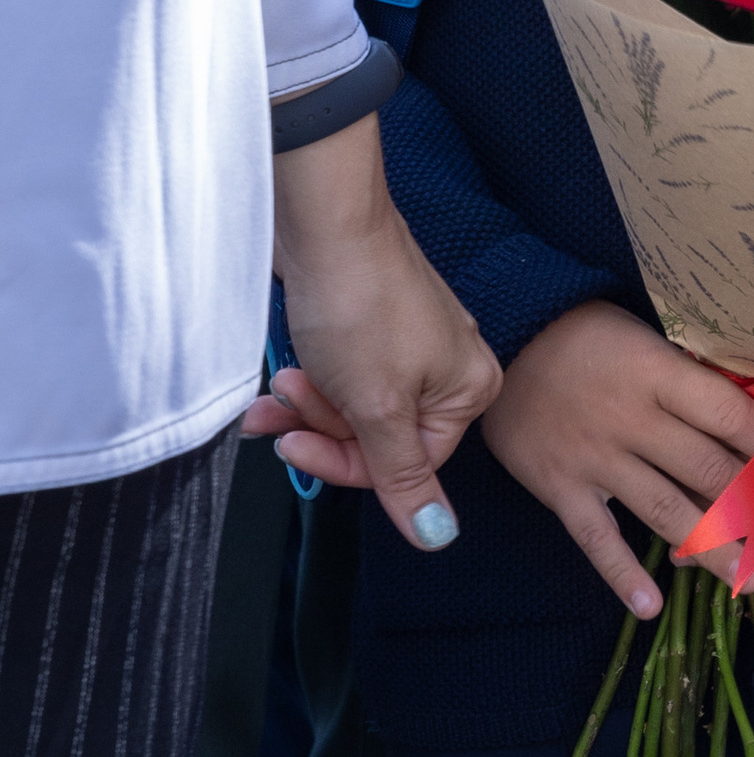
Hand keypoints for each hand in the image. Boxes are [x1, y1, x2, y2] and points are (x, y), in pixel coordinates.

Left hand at [258, 120, 499, 548]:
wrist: (325, 220)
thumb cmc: (360, 302)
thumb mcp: (377, 406)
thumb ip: (401, 476)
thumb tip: (436, 537)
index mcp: (467, 391)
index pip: (406, 464)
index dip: (344, 462)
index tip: (298, 447)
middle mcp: (447, 369)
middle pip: (377, 436)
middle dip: (322, 425)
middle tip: (290, 401)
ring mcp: (408, 344)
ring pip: (353, 406)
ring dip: (308, 403)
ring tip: (283, 380)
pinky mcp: (372, 323)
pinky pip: (341, 374)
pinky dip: (310, 379)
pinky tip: (282, 373)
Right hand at [480, 301, 753, 612]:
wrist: (504, 336)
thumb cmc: (587, 334)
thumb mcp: (647, 338)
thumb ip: (692, 377)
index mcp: (659, 375)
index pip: (731, 417)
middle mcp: (631, 420)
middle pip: (708, 470)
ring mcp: (594, 457)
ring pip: (664, 511)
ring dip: (713, 549)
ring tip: (753, 578)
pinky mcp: (558, 486)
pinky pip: (596, 538)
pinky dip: (622, 575)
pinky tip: (652, 608)